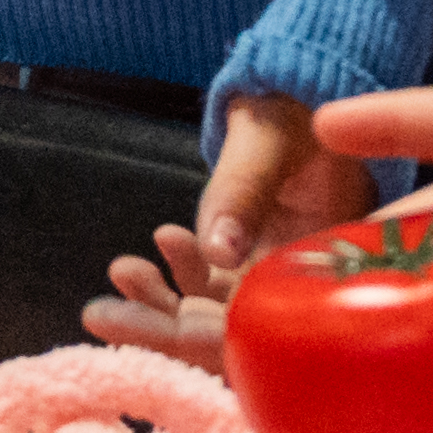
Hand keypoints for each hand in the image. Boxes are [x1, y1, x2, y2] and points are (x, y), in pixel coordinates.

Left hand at [82, 93, 358, 351]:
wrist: (295, 92)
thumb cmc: (297, 110)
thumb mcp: (271, 139)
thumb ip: (245, 191)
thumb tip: (218, 252)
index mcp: (331, 271)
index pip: (270, 330)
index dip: (212, 340)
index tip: (157, 329)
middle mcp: (305, 291)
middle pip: (236, 336)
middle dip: (166, 332)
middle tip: (101, 314)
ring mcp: (275, 283)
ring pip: (215, 317)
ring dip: (160, 305)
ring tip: (121, 270)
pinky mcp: (248, 269)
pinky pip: (206, 288)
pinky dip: (169, 279)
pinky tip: (140, 257)